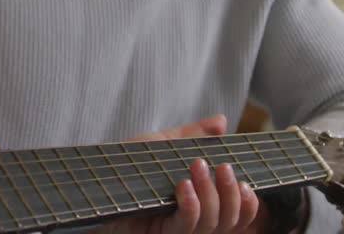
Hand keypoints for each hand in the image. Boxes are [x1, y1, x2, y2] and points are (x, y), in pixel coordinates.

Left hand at [98, 115, 264, 233]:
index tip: (245, 182)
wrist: (94, 179)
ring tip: (197, 166)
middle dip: (229, 193)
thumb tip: (221, 121)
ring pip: (210, 225)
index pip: (237, 217)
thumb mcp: (163, 146)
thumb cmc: (126, 166)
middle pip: (228, 222)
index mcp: (200, 205)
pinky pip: (185, 226)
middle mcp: (191, 222)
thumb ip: (192, 135)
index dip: (250, 206)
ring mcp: (176, 231)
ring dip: (210, 194)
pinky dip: (190, 205)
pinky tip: (184, 186)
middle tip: (220, 165)